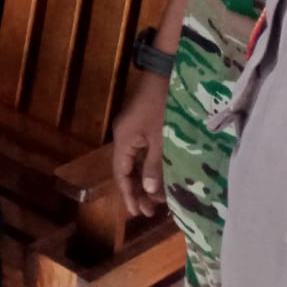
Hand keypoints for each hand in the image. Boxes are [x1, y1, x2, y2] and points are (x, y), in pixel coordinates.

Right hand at [110, 72, 169, 217]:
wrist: (165, 72)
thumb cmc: (163, 105)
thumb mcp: (161, 138)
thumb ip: (154, 165)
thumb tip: (149, 192)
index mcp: (124, 139)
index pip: (121, 173)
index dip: (128, 194)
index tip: (138, 213)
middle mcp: (123, 135)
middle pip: (124, 169)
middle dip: (136, 191)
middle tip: (149, 212)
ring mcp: (131, 129)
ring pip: (133, 161)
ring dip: (142, 180)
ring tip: (155, 199)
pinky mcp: (139, 124)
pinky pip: (139, 152)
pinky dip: (146, 167)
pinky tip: (157, 175)